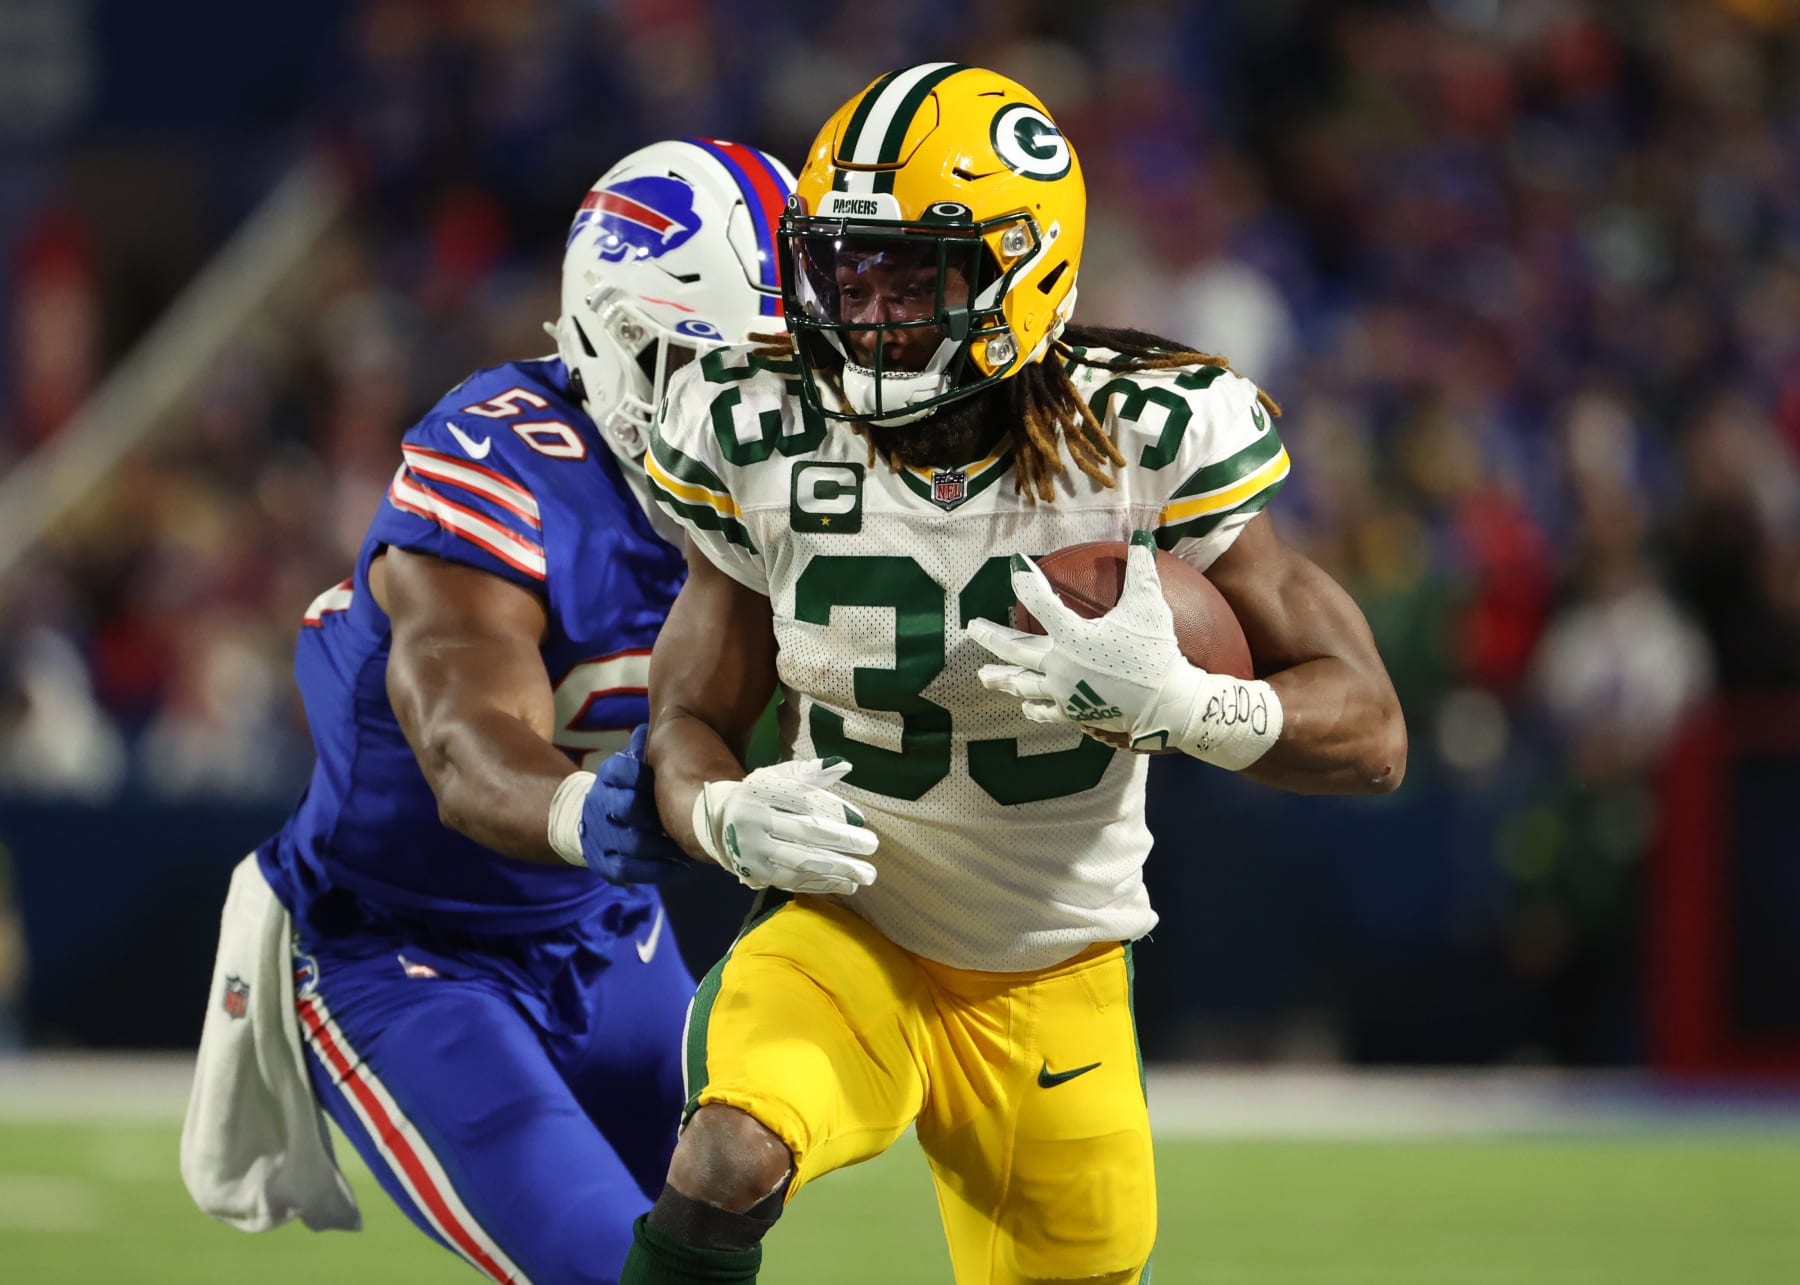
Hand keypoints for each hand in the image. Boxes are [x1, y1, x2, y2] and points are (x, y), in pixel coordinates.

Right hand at [579, 725, 692, 884]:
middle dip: (658, 813)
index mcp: (608, 775)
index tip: (668, 778)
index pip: (619, 768)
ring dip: (665, 845)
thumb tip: (660, 728)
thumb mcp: (636, 762)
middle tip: (687, 817)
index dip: (643, 773)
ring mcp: (599, 836)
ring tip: (692, 845)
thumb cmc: (630, 788)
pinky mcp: (604, 863)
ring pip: (631, 842)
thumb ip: (649, 749)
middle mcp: (599, 804)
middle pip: (626, 807)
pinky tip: (683, 867)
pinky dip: (659, 870)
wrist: (590, 820)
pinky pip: (629, 870)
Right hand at [691, 757, 877, 894]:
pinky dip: (821, 884)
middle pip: (804, 832)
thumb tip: (843, 765)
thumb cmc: (759, 795)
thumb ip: (809, 772)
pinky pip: (792, 881)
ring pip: (800, 862)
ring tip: (866, 875)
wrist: (718, 823)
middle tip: (873, 845)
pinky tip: (846, 884)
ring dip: (837, 870)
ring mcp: (752, 851)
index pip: (803, 800)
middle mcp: (753, 821)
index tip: (861, 820)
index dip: (834, 809)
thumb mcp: (777, 777)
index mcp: (760, 792)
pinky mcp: (754, 874)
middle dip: (842, 841)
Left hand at [966, 532, 1281, 768]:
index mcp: (1072, 635)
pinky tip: (1023, 705)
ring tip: (982, 675)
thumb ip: (1142, 569)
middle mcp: (1059, 664)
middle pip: (1015, 648)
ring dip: (1001, 678)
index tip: (1016, 565)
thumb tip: (1142, 534)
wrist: (1166, 704)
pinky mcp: (1073, 713)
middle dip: (991, 636)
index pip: (1040, 600)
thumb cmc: (1155, 652)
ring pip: (1023, 683)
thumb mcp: (1149, 606)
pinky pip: (1045, 710)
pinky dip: (1032, 707)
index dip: (1026, 580)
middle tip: (973, 626)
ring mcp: (1063, 692)